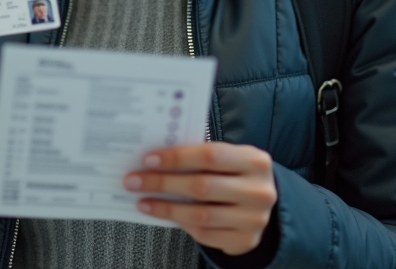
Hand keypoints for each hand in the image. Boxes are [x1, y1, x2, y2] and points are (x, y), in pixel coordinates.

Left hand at [125, 142, 277, 255]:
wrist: (262, 204)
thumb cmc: (236, 174)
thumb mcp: (229, 159)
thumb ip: (201, 156)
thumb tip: (156, 160)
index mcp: (255, 161)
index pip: (210, 155)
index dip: (177, 158)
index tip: (148, 160)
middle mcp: (259, 191)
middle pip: (202, 186)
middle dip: (162, 183)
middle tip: (134, 181)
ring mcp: (254, 219)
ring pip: (201, 214)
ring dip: (166, 208)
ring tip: (143, 202)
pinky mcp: (246, 240)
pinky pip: (205, 234)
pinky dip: (181, 224)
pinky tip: (165, 215)